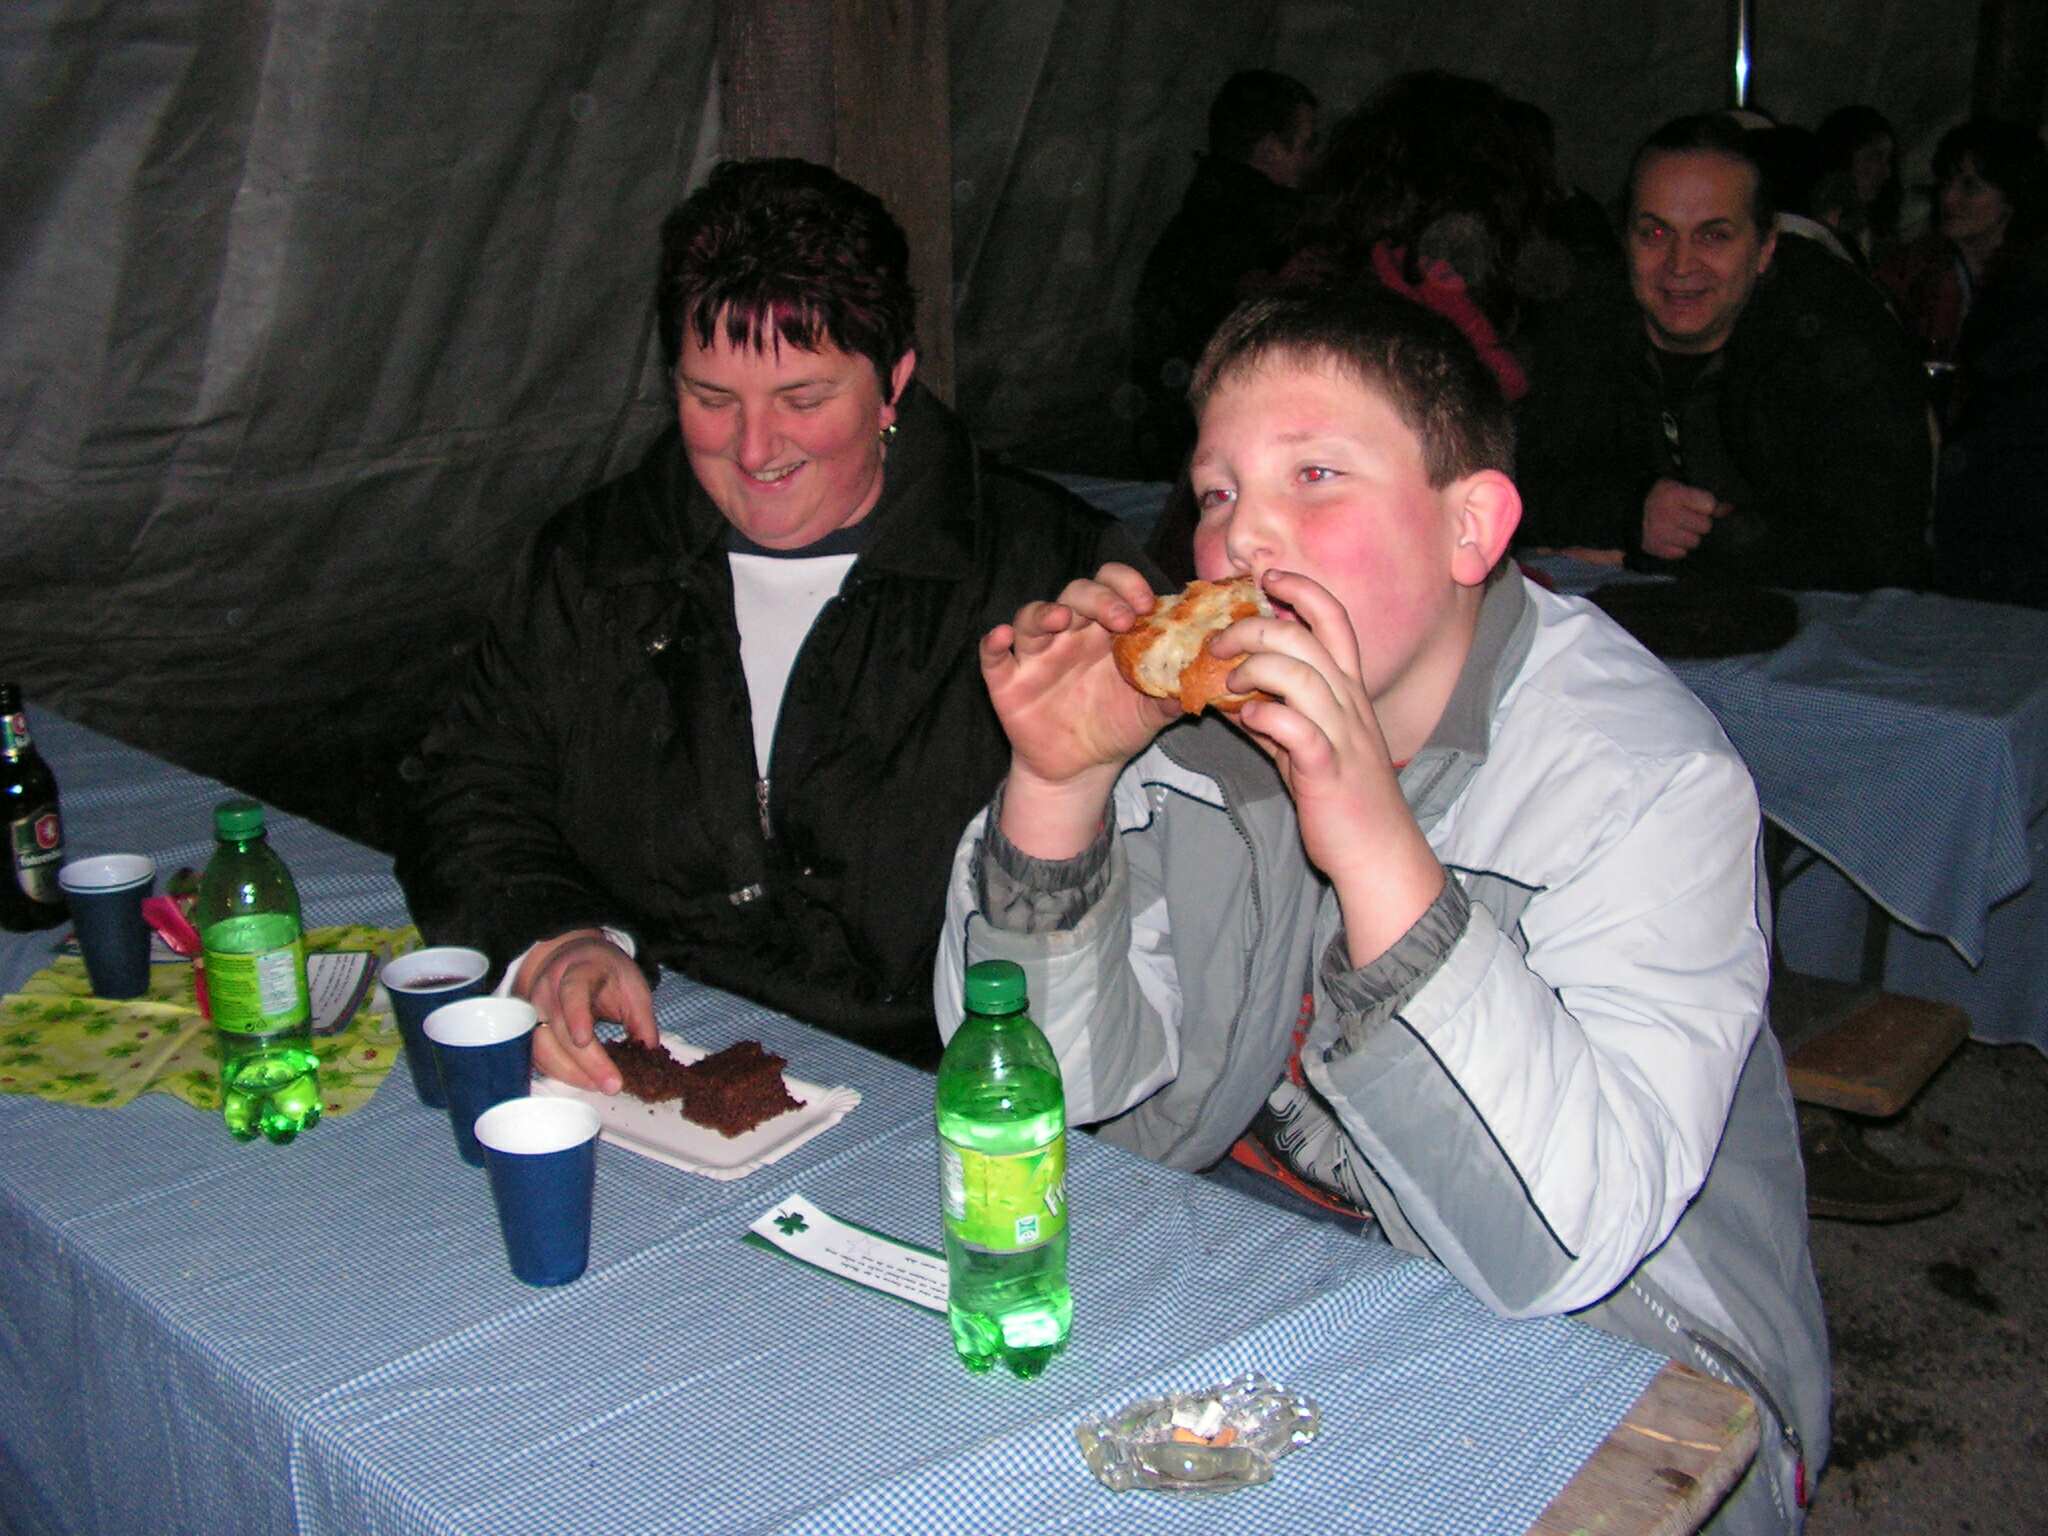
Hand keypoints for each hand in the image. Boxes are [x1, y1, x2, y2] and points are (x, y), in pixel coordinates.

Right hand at [514, 929, 655, 1092]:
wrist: (572, 959)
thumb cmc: (605, 971)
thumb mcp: (632, 982)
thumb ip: (642, 1014)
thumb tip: (649, 1048)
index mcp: (576, 971)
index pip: (571, 992)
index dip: (576, 1016)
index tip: (584, 1040)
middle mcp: (547, 990)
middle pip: (559, 1030)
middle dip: (586, 1062)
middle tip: (612, 1085)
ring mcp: (533, 1011)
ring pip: (543, 1049)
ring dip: (571, 1074)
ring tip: (600, 1087)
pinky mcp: (529, 1031)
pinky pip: (539, 1058)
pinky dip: (561, 1073)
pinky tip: (584, 1081)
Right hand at [980, 562, 1179, 856]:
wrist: (1081, 769)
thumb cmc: (1116, 726)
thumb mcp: (1152, 713)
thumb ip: (1173, 694)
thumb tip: (1202, 682)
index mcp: (1105, 631)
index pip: (1113, 587)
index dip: (1127, 585)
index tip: (1147, 604)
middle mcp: (1070, 633)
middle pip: (1076, 593)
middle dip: (1098, 599)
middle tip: (1121, 618)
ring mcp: (1036, 655)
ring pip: (1032, 616)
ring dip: (1045, 611)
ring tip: (1061, 619)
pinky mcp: (1007, 681)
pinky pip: (993, 656)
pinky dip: (992, 643)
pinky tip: (1000, 638)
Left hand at [1210, 570, 1444, 964]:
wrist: (1375, 851)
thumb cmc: (1341, 797)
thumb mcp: (1305, 746)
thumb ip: (1273, 716)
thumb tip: (1230, 694)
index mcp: (1348, 690)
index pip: (1333, 620)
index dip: (1301, 590)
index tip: (1266, 577)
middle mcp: (1350, 703)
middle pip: (1305, 639)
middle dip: (1253, 628)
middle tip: (1217, 642)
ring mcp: (1342, 734)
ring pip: (1301, 675)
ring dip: (1255, 670)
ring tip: (1227, 683)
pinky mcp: (1328, 769)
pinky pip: (1298, 729)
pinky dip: (1267, 716)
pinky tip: (1246, 719)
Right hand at [1641, 479, 1729, 559]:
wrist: (1626, 510)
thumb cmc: (1660, 496)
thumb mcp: (1679, 488)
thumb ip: (1704, 499)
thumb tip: (1729, 509)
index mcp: (1673, 494)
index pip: (1709, 505)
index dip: (1707, 506)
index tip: (1699, 505)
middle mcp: (1666, 514)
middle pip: (1705, 526)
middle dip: (1700, 523)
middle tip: (1688, 518)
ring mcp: (1659, 534)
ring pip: (1694, 542)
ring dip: (1690, 537)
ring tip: (1679, 529)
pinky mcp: (1654, 548)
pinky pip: (1680, 554)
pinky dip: (1678, 548)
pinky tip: (1670, 538)